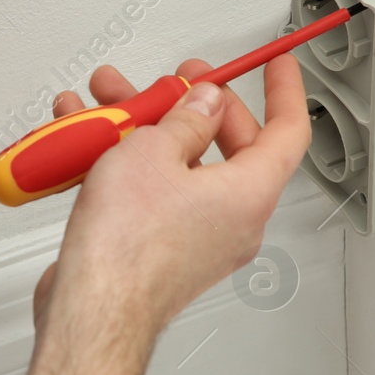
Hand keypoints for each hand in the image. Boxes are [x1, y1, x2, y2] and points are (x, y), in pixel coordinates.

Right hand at [34, 56, 308, 342]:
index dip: (284, 91)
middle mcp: (232, 219)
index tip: (277, 65)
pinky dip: (125, 163)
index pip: (288, 131)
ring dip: (144, 128)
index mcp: (249, 193)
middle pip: (227, 144)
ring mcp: (197, 238)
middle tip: (173, 80)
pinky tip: (86, 141)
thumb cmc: (127, 248)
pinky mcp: (162, 250)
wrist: (91, 309)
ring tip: (107, 102)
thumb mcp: (153, 150)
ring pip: (179, 166)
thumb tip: (202, 103)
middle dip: (191, 104)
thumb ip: (185, 118)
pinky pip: (153, 193)